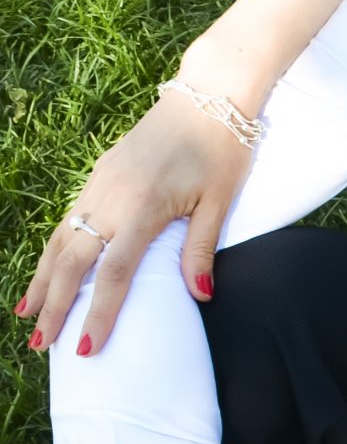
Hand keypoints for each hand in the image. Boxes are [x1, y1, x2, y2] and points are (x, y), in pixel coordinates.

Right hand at [16, 90, 252, 354]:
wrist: (209, 94)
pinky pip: (69, 219)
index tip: (86, 348)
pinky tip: (48, 267)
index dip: (98, 314)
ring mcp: (100, 184)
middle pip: (72, 262)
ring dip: (43, 279)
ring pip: (61, 240)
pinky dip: (53, 248)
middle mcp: (111, 198)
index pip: (112, 274)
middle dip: (54, 306)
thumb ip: (202, 249)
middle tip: (43, 345)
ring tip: (28, 316)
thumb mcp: (220, 201)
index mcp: (142, 209)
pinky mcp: (100, 173)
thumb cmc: (222, 148)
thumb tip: (201, 296)